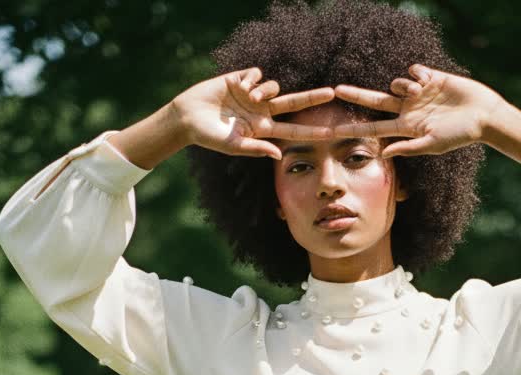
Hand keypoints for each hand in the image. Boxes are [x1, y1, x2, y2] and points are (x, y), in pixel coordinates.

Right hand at [172, 67, 335, 159]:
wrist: (188, 116)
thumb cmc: (209, 136)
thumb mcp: (233, 146)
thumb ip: (256, 149)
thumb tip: (279, 153)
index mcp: (262, 130)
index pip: (292, 131)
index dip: (311, 131)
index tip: (330, 132)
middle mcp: (261, 112)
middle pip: (294, 104)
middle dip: (312, 98)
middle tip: (333, 93)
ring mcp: (253, 95)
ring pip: (274, 87)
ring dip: (264, 90)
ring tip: (245, 96)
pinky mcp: (242, 79)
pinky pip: (257, 74)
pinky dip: (250, 79)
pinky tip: (238, 86)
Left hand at [330, 65, 504, 156]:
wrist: (482, 115)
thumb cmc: (459, 135)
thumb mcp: (432, 144)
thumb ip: (408, 147)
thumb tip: (385, 152)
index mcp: (406, 128)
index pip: (374, 128)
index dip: (355, 128)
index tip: (334, 131)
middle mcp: (408, 110)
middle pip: (375, 102)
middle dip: (357, 96)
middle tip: (336, 90)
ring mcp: (418, 94)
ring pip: (396, 83)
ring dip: (404, 86)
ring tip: (422, 92)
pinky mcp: (429, 78)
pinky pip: (413, 70)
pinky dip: (417, 74)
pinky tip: (430, 81)